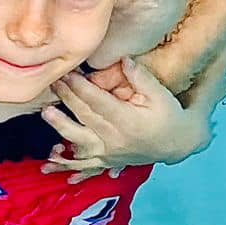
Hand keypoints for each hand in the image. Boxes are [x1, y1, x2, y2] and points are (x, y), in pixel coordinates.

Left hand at [41, 60, 205, 178]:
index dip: (81, 87)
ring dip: (62, 126)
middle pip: (86, 116)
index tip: (68, 72)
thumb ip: (140, 77)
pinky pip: (84, 166)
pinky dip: (67, 164)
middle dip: (67, 96)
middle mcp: (116, 139)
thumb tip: (123, 58)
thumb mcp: (160, 94)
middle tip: (53, 80)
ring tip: (47, 112)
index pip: (98, 102)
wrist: (178, 144)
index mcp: (128, 121)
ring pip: (80, 141)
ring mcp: (110, 152)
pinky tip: (50, 162)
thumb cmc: (169, 115)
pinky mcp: (107, 161)